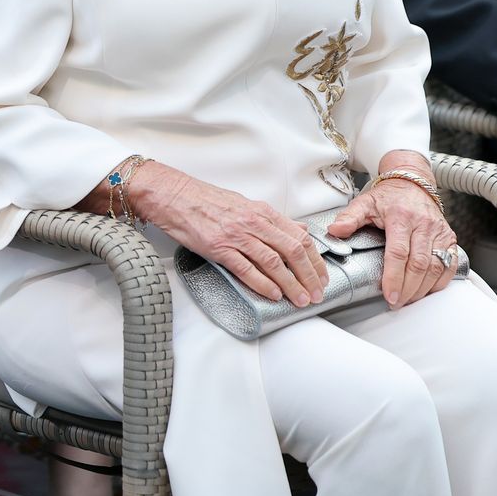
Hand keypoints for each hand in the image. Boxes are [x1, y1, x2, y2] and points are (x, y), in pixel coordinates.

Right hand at [132, 165, 326, 306]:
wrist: (175, 196)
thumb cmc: (207, 201)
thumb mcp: (246, 205)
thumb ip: (274, 220)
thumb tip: (300, 230)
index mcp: (263, 212)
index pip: (300, 238)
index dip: (315, 260)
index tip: (322, 276)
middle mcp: (254, 223)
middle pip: (292, 251)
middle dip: (309, 276)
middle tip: (317, 294)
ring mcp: (237, 235)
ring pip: (274, 262)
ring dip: (291, 284)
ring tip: (300, 299)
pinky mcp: (219, 247)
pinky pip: (246, 268)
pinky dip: (262, 283)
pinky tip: (273, 294)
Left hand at [327, 153, 455, 308]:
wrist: (413, 182)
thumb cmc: (389, 196)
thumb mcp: (365, 203)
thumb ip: (349, 218)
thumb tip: (334, 231)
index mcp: (401, 217)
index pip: (399, 253)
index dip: (394, 277)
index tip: (389, 294)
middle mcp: (424, 224)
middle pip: (419, 264)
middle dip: (408, 289)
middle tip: (396, 302)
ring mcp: (439, 232)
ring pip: (436, 267)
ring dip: (423, 289)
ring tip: (408, 300)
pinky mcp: (449, 238)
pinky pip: (449, 265)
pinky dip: (439, 282)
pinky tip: (426, 290)